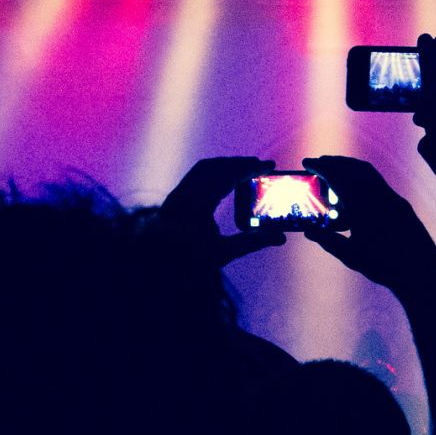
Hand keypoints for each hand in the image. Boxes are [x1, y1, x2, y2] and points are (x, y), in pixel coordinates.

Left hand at [159, 156, 284, 266]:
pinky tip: (223, 181)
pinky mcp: (172, 200)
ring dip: (225, 166)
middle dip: (238, 163)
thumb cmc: (188, 263)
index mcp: (195, 205)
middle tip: (259, 166)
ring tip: (245, 170)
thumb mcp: (223, 254)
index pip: (226, 175)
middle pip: (214, 167)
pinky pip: (194, 176)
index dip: (249, 168)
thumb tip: (280, 237)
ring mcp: (175, 196)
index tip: (268, 166)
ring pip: (202, 169)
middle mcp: (182, 195)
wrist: (155, 270)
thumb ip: (252, 242)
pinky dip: (213, 172)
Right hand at [302, 156, 435, 303]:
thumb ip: (328, 241)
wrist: (420, 271)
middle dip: (334, 163)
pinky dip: (363, 176)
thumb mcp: (350, 255)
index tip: (307, 163)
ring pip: (368, 172)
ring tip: (336, 171)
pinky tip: (357, 188)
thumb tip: (309, 231)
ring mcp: (392, 197)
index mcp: (362, 205)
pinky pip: (378, 182)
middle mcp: (378, 195)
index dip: (320, 167)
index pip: (337, 176)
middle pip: (352, 168)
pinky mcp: (401, 203)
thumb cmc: (384, 265)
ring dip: (350, 167)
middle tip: (319, 164)